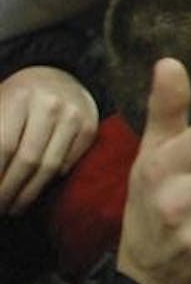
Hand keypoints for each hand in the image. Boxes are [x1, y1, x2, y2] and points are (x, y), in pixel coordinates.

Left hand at [0, 67, 97, 214]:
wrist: (56, 75)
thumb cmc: (17, 98)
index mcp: (19, 97)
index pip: (4, 146)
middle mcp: (50, 105)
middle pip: (28, 159)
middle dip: (9, 190)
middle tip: (0, 208)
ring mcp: (74, 117)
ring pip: (50, 166)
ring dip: (29, 193)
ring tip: (15, 207)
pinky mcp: (89, 128)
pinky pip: (68, 164)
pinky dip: (51, 180)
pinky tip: (37, 188)